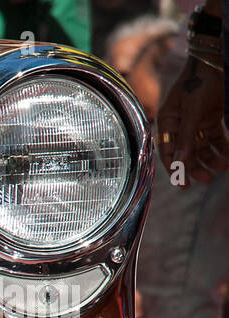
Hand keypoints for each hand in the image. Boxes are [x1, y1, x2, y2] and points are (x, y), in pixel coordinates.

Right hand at [157, 57, 228, 184]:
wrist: (214, 59)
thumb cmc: (199, 82)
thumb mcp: (192, 112)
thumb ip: (186, 137)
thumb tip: (178, 163)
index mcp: (168, 122)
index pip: (168, 152)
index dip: (175, 169)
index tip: (184, 184)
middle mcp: (180, 124)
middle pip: (186, 151)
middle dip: (197, 165)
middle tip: (207, 178)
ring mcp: (195, 121)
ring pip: (202, 146)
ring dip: (211, 158)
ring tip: (222, 167)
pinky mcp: (210, 117)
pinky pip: (214, 137)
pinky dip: (221, 146)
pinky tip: (227, 155)